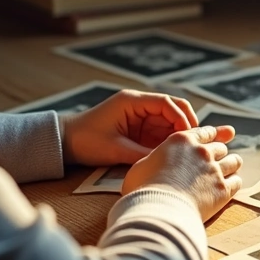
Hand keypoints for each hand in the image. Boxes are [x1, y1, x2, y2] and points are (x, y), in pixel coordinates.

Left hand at [59, 90, 197, 167]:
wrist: (64, 142)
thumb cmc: (86, 141)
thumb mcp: (116, 149)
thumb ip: (144, 153)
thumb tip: (169, 159)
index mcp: (132, 101)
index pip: (167, 103)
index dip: (181, 118)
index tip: (189, 135)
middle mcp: (138, 105)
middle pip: (172, 109)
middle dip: (185, 124)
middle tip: (194, 142)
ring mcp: (139, 116)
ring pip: (169, 121)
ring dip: (178, 134)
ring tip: (187, 150)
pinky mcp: (138, 127)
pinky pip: (159, 131)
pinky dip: (168, 140)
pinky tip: (174, 152)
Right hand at [121, 125, 242, 220]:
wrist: (158, 209)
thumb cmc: (143, 188)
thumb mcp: (142, 165)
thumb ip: (156, 159)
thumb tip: (155, 163)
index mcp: (182, 141)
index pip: (203, 132)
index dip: (212, 134)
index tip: (217, 136)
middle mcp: (201, 152)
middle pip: (220, 147)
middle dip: (220, 152)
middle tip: (220, 157)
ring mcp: (214, 170)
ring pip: (233, 161)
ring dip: (232, 164)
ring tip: (232, 167)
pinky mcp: (222, 189)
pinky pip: (237, 182)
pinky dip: (235, 182)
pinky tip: (231, 186)